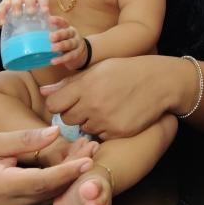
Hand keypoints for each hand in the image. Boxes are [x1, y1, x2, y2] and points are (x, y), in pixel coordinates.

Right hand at [0, 0, 49, 25]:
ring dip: (16, 7)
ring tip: (17, 16)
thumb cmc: (31, 11)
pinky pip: (2, 7)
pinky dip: (1, 14)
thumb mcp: (38, 11)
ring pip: (16, 0)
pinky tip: (2, 23)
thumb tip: (52, 32)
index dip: (44, 3)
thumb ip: (44, 19)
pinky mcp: (5, 2)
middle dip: (30, 4)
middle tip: (31, 12)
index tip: (45, 12)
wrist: (13, 3)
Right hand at [0, 127, 91, 204]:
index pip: (41, 181)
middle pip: (51, 188)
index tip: (87, 160)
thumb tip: (55, 131)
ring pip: (51, 193)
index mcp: (2, 186)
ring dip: (71, 174)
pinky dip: (61, 179)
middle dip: (75, 169)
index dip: (66, 172)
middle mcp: (12, 202)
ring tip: (88, 149)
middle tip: (94, 147)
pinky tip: (73, 162)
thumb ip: (25, 139)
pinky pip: (45, 195)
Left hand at [40, 55, 182, 140]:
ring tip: (108, 107)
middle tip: (91, 103)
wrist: (160, 82)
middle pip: (67, 119)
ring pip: (84, 128)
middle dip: (75, 113)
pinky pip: (101, 135)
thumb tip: (43, 92)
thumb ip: (69, 83)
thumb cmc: (127, 71)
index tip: (69, 100)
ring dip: (91, 121)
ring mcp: (105, 120)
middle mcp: (92, 104)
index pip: (54, 104)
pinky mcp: (117, 132)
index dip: (60, 103)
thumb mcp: (98, 69)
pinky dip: (106, 128)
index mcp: (85, 85)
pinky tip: (118, 115)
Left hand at [48, 16, 87, 69]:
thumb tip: (35, 23)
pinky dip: (61, 59)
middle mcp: (73, 35)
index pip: (63, 22)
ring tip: (53, 48)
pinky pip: (69, 56)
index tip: (50, 19)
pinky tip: (53, 61)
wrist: (81, 52)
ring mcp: (76, 44)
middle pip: (68, 33)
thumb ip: (50, 30)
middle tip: (51, 37)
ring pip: (70, 44)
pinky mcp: (76, 54)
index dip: (57, 21)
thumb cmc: (65, 41)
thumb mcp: (61, 34)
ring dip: (62, 46)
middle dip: (60, 34)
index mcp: (67, 28)